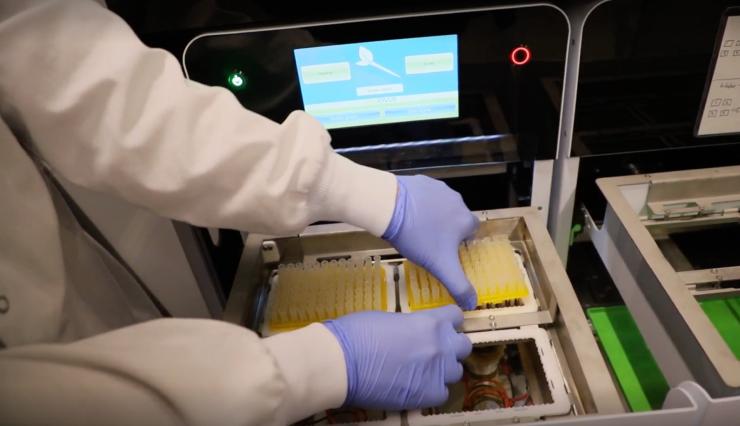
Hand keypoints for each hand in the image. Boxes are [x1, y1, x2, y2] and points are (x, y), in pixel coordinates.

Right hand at [324, 306, 471, 409]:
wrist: (342, 362)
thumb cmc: (357, 334)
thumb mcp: (389, 318)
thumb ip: (411, 325)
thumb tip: (412, 332)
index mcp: (430, 322)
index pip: (456, 317)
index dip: (448, 322)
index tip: (441, 327)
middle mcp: (440, 346)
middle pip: (463, 346)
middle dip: (450, 347)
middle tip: (433, 351)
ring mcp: (436, 372)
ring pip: (455, 372)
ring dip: (442, 370)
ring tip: (422, 371)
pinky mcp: (428, 395)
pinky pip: (442, 393)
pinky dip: (431, 390)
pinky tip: (415, 386)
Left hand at [383, 175, 479, 309]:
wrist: (388, 205)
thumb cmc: (417, 237)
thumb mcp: (439, 266)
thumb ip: (458, 286)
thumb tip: (472, 304)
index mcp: (465, 220)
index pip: (472, 232)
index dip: (460, 243)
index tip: (445, 251)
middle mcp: (457, 200)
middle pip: (456, 218)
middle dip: (446, 229)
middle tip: (428, 242)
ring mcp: (439, 187)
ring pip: (441, 205)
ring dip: (433, 216)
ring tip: (415, 229)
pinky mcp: (421, 180)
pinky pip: (425, 194)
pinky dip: (419, 203)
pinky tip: (406, 213)